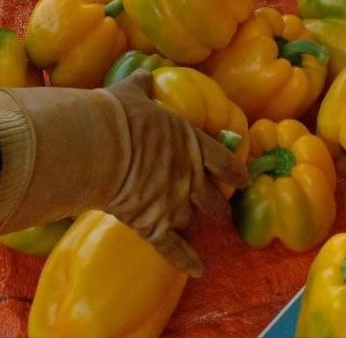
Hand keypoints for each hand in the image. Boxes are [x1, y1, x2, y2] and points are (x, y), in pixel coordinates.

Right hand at [98, 70, 247, 272]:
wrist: (101, 145)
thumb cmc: (119, 115)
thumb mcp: (133, 93)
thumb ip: (144, 85)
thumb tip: (145, 74)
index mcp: (189, 141)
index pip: (222, 159)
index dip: (234, 171)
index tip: (244, 179)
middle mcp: (187, 173)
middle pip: (210, 196)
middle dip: (218, 207)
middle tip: (223, 213)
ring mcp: (173, 201)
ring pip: (191, 220)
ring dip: (194, 227)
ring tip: (198, 235)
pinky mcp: (153, 223)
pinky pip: (173, 248)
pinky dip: (186, 260)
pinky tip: (197, 270)